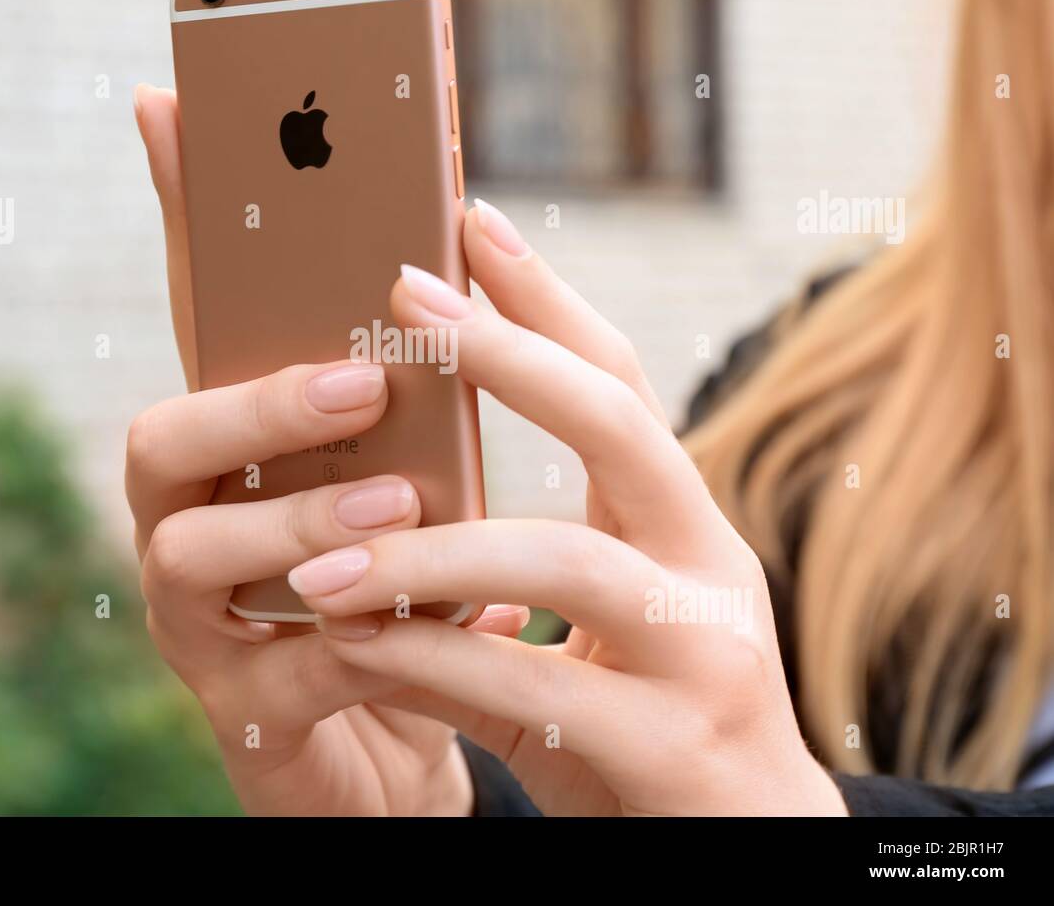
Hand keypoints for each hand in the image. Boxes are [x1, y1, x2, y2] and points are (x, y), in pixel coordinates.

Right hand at [127, 84, 527, 814]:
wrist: (396, 754)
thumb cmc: (403, 594)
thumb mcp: (421, 479)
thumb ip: (427, 385)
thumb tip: (472, 239)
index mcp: (235, 455)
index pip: (200, 326)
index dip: (182, 222)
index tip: (176, 106)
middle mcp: (188, 524)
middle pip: (161, 438)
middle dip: (256, 401)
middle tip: (362, 381)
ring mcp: (199, 624)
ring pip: (190, 553)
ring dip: (297, 521)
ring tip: (402, 504)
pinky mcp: (242, 719)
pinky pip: (278, 676)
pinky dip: (359, 646)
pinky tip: (440, 623)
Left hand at [297, 199, 847, 815]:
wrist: (745, 860)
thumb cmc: (643, 737)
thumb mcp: (572, 638)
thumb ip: (487, 583)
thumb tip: (359, 526)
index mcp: (680, 526)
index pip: (618, 384)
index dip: (548, 297)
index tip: (474, 220)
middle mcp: (707, 566)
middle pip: (618, 420)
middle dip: (509, 348)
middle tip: (405, 288)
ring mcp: (704, 651)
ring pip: (562, 558)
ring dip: (428, 547)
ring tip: (317, 559)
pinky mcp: (674, 744)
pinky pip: (529, 685)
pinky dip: (428, 658)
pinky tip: (351, 647)